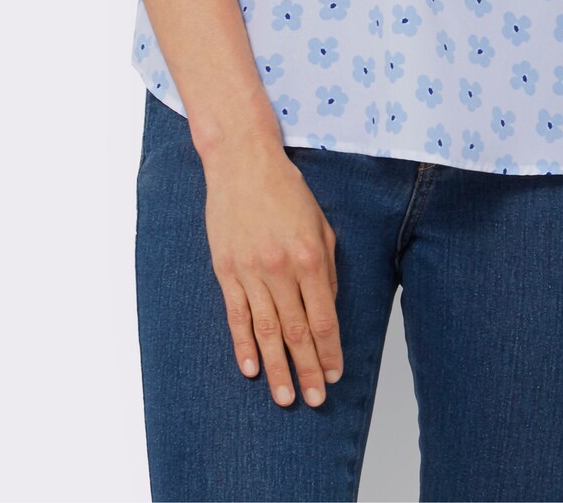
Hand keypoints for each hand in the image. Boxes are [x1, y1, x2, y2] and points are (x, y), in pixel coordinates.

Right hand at [202, 141, 343, 408]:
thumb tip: (327, 306)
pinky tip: (250, 369)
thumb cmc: (286, 189)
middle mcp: (281, 269)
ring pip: (267, 331)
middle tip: (316, 400)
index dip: (330, 350)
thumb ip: (327, 268)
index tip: (336, 374)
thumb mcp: (320, 223)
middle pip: (297, 332)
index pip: (323, 317)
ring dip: (277, 368)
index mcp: (310, 257)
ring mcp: (250, 272)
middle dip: (309, 370)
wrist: (242, 162)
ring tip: (286, 397)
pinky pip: (237, 316)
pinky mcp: (226, 271)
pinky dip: (244, 345)